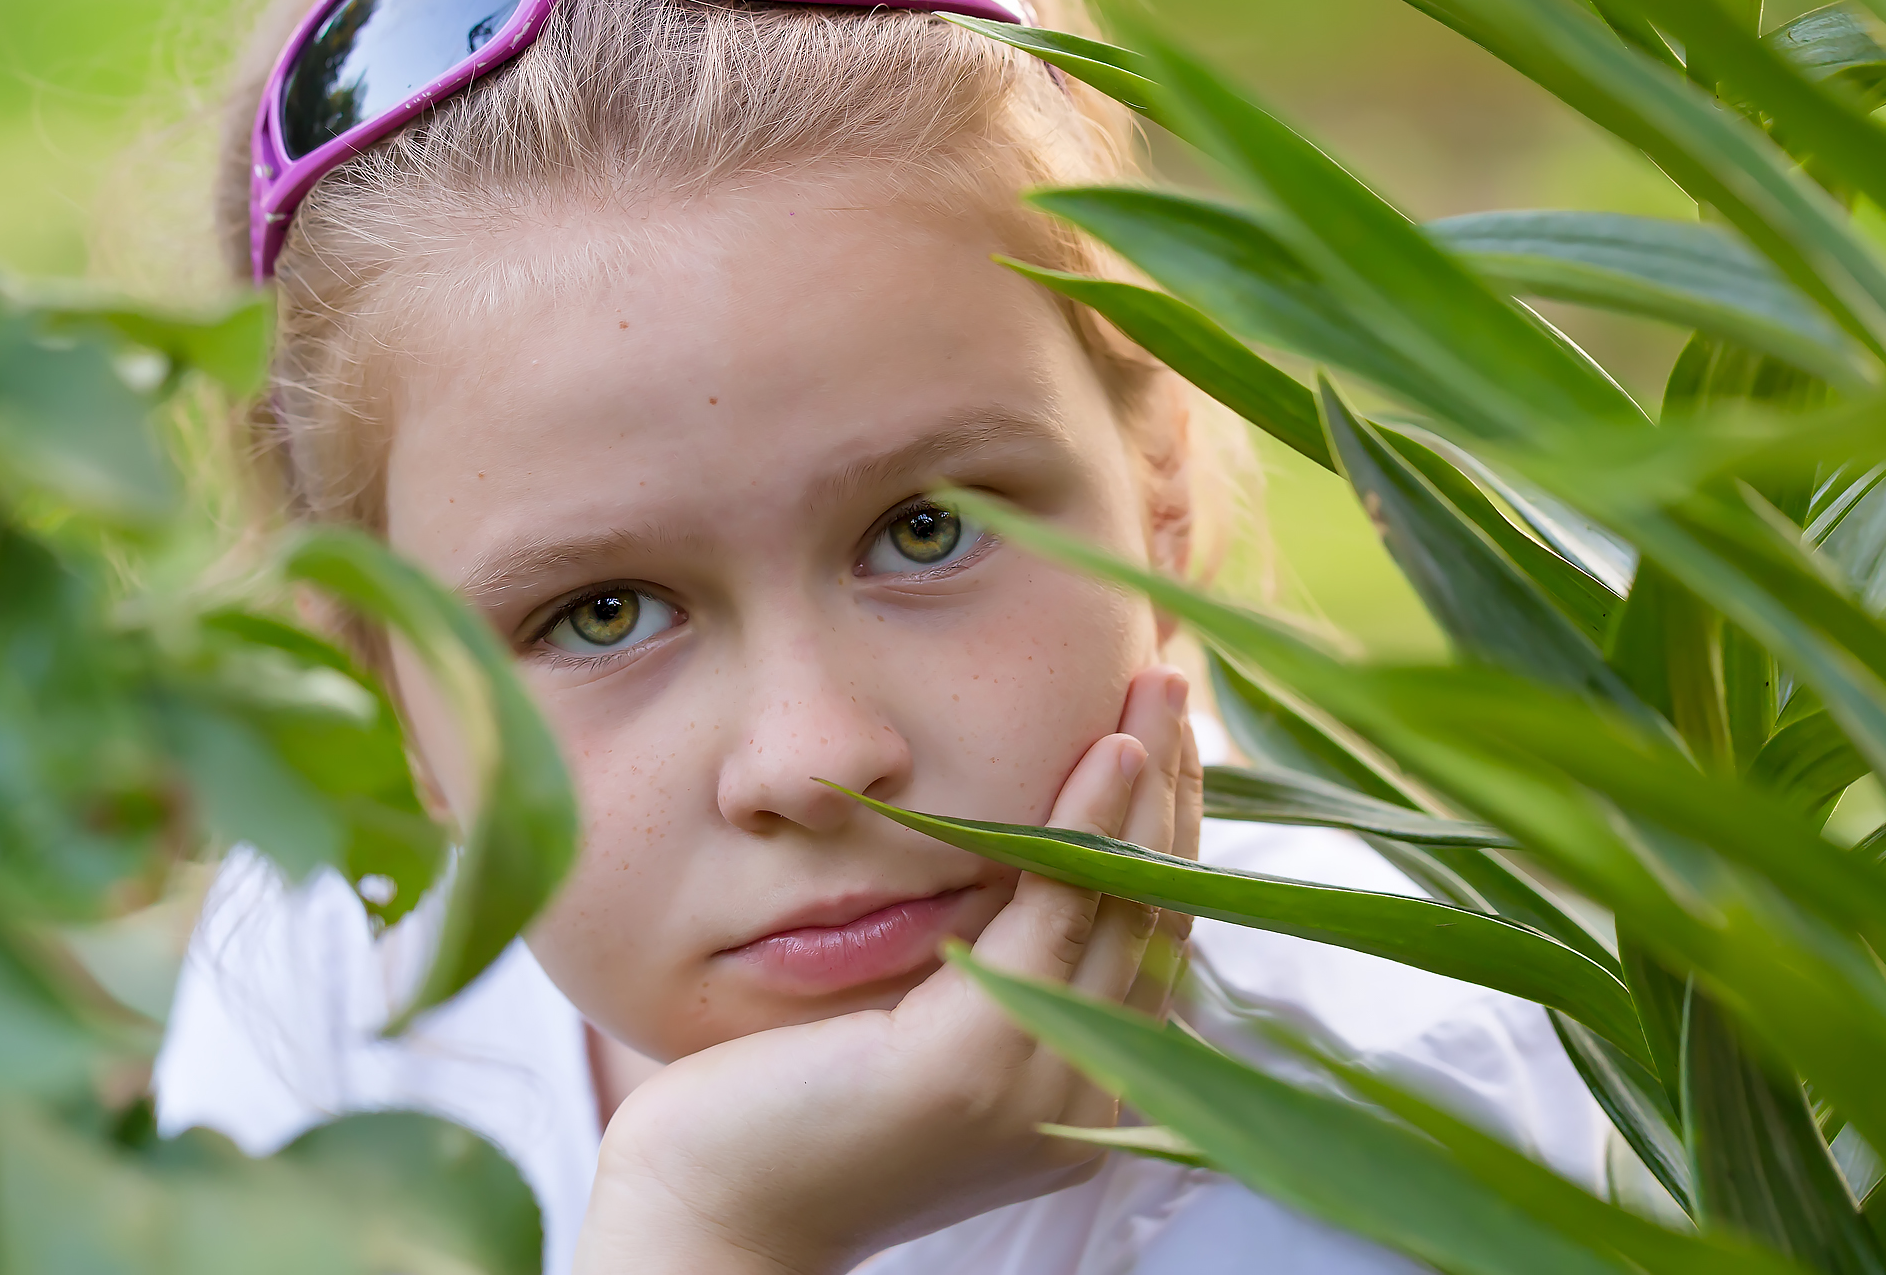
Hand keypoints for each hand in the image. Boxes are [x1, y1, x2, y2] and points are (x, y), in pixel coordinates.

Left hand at [575, 666, 1197, 1274]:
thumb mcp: (914, 1016)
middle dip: (1174, 786)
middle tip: (1171, 678)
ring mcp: (1038, 1081)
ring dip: (1149, 782)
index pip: (1146, 935)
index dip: (1165, 827)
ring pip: (1125, 900)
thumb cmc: (790, 1103)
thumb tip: (1010, 850)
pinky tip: (1106, 752)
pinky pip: (1056, 911)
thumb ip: (979, 957)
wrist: (711, 1206)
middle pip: (1157, 909)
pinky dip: (1091, 823)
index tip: (1161, 730)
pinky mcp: (977, 1059)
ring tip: (1156, 683)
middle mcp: (1081, 1092)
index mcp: (1072, 1084)